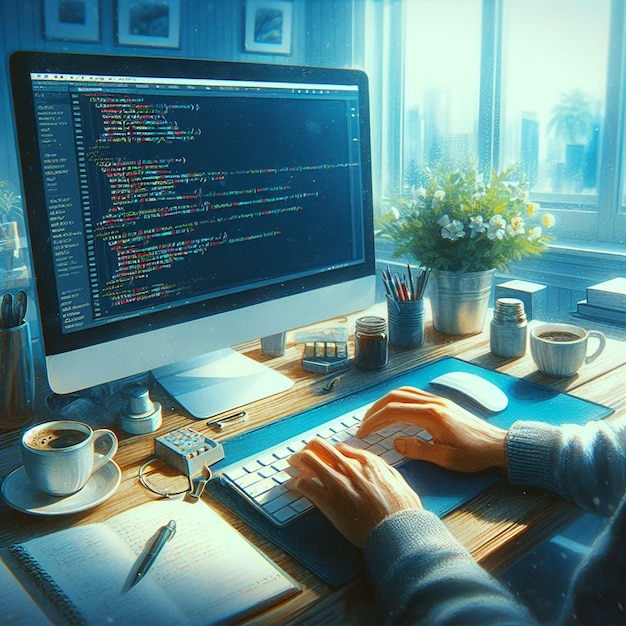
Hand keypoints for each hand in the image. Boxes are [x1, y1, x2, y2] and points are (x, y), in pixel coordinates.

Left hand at [287, 437, 421, 546]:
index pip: (338, 448)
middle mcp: (350, 467)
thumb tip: (374, 465)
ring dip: (296, 462)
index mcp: (367, 462)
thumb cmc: (403, 511)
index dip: (327, 453)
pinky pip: (304, 485)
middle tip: (299, 458)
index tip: (321, 458)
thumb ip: (383, 470)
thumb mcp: (397, 481)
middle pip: (319, 446)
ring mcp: (338, 483)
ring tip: (291, 469)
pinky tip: (293, 487)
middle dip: (307, 450)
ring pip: (308, 460)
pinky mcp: (329, 502)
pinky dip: (296, 484)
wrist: (399, 531)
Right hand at [358, 386, 507, 472]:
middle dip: (374, 410)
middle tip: (363, 425)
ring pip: (403, 392)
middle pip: (394, 397)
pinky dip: (397, 400)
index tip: (363, 433)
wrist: (498, 445)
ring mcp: (437, 400)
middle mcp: (433, 402)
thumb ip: (418, 450)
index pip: (393, 412)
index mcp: (432, 415)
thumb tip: (395, 443)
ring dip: (384, 402)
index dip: (374, 421)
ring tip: (374, 417)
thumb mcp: (446, 459)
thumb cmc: (474, 454)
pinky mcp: (441, 402)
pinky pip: (413, 394)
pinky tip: (393, 410)